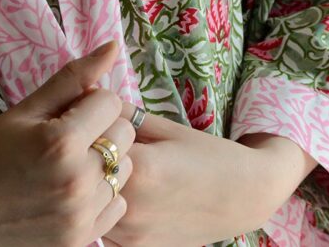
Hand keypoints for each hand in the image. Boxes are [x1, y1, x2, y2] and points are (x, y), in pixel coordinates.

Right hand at [0, 40, 136, 246]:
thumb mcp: (23, 112)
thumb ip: (72, 79)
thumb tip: (113, 46)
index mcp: (60, 143)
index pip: (111, 103)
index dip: (89, 103)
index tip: (65, 114)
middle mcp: (76, 182)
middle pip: (124, 137)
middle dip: (101, 131)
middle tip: (66, 140)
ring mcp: (79, 216)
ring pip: (124, 172)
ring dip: (103, 166)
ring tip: (65, 169)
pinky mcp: (79, 241)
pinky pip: (116, 206)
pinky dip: (99, 198)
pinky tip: (67, 195)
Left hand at [103, 113, 315, 246]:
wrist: (243, 196)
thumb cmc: (207, 155)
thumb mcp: (165, 127)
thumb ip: (123, 114)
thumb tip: (85, 95)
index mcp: (139, 168)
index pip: (90, 140)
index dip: (89, 129)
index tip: (94, 123)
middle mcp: (130, 205)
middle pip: (85, 175)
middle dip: (88, 159)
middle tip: (102, 148)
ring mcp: (130, 234)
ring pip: (89, 205)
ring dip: (93, 188)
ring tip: (115, 172)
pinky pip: (102, 227)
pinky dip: (105, 212)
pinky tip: (126, 196)